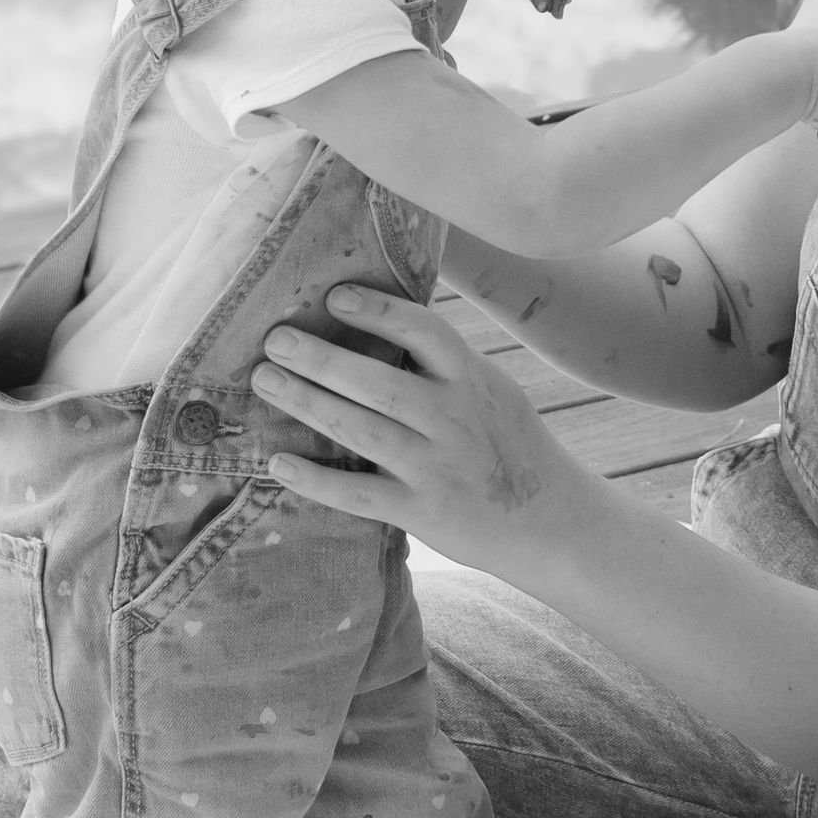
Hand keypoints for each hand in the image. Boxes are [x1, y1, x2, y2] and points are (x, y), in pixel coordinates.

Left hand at [250, 286, 591, 577]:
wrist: (552, 521)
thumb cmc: (511, 446)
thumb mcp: (492, 391)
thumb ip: (445, 365)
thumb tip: (381, 322)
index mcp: (472, 380)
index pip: (426, 333)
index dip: (379, 312)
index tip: (334, 296)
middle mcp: (454, 419)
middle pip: (377, 383)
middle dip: (320, 359)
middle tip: (275, 341)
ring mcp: (437, 467)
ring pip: (360, 430)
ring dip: (307, 403)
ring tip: (266, 381)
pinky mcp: (421, 512)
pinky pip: (357, 493)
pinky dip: (314, 479)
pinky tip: (278, 463)